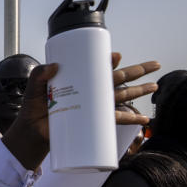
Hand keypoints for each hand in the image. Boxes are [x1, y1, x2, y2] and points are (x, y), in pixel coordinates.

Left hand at [3, 53, 158, 170]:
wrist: (32, 130)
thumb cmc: (34, 107)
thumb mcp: (34, 88)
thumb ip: (39, 74)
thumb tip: (54, 66)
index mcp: (79, 79)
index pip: (98, 66)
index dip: (109, 60)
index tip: (115, 56)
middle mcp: (90, 91)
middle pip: (118, 78)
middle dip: (137, 71)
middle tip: (155, 64)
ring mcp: (93, 107)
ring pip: (122, 96)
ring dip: (139, 92)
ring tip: (154, 86)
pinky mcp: (93, 123)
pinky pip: (116, 120)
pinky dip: (131, 119)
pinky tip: (144, 120)